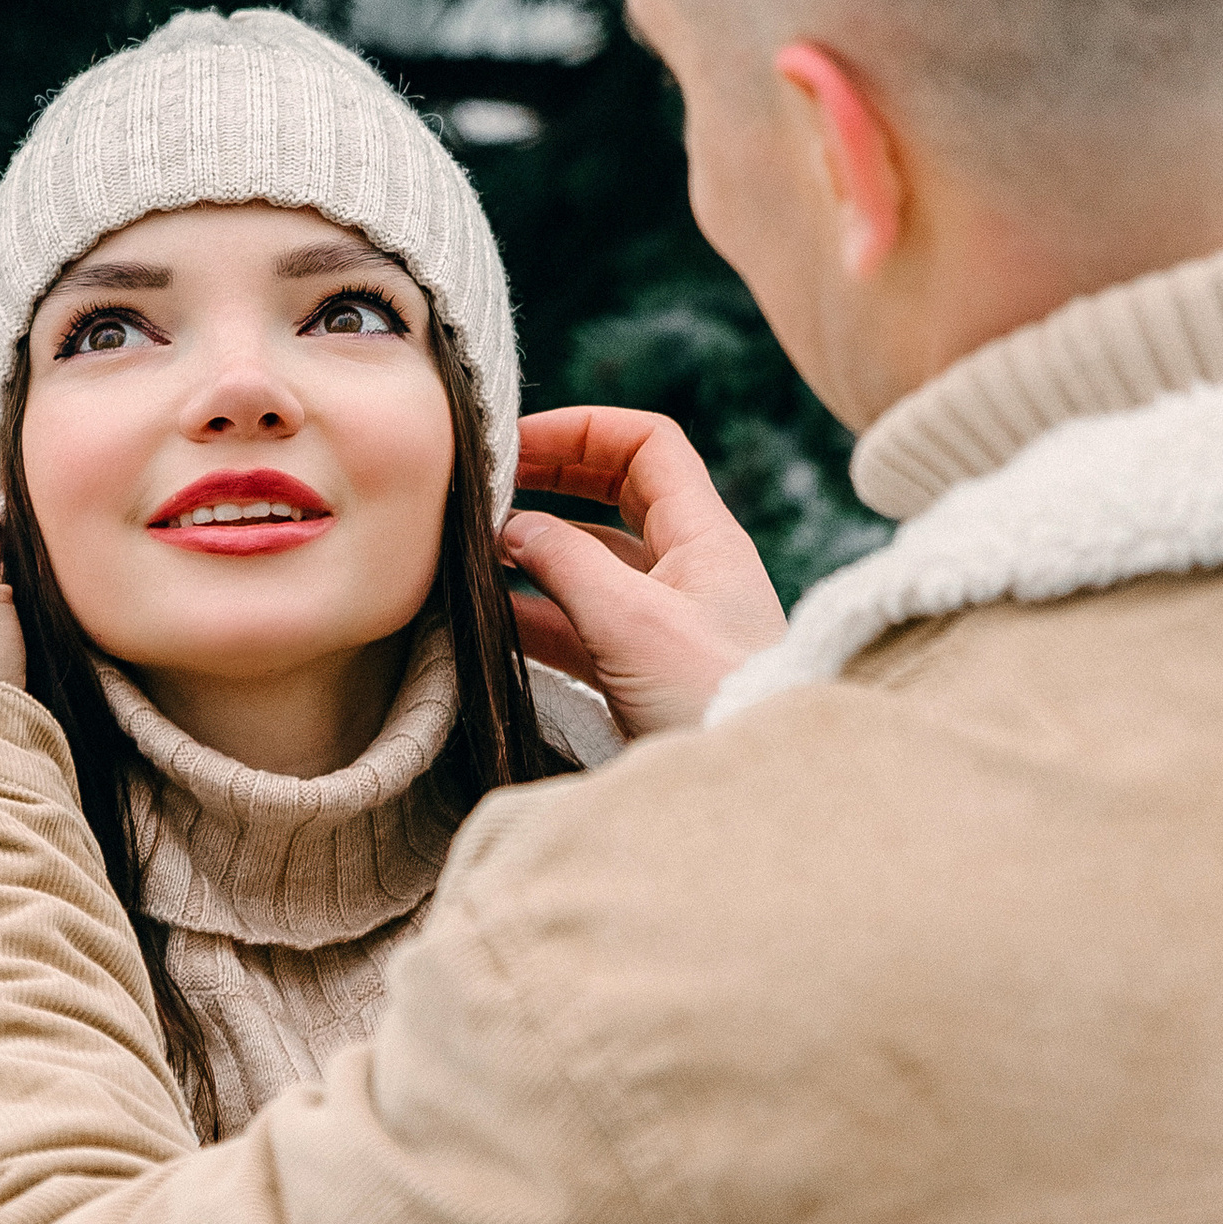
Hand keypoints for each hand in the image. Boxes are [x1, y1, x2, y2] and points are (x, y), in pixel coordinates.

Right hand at [504, 406, 787, 736]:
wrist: (750, 793)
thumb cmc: (711, 701)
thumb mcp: (631, 621)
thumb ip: (566, 564)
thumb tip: (512, 527)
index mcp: (704, 536)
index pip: (646, 446)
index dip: (581, 431)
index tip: (516, 444)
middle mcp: (688, 567)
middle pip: (614, 493)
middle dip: (549, 481)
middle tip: (486, 486)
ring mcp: (665, 617)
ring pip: (590, 560)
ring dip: (534, 551)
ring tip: (472, 553)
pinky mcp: (642, 666)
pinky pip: (580, 620)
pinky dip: (535, 612)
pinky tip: (489, 617)